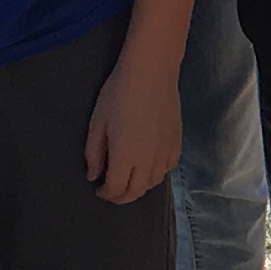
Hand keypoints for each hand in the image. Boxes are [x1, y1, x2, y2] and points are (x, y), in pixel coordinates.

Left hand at [84, 52, 181, 204]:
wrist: (151, 73)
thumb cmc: (119, 94)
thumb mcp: (97, 123)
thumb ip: (94, 153)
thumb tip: (93, 175)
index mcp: (125, 157)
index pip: (116, 189)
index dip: (105, 193)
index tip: (97, 188)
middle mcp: (148, 161)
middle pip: (135, 192)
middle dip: (121, 196)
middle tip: (110, 191)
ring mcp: (165, 153)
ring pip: (153, 183)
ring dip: (138, 187)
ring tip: (128, 179)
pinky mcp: (177, 144)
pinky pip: (167, 170)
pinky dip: (156, 175)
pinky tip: (148, 167)